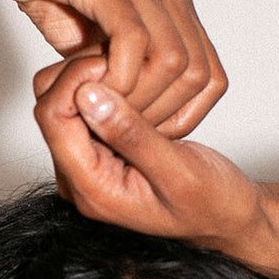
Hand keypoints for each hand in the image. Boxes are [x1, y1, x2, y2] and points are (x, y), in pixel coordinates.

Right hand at [0, 0, 226, 136]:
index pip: (211, 75)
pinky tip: (95, 90)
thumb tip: (138, 111)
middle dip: (163, 114)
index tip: (145, 133)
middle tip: (123, 129)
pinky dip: (119, 76)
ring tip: (107, 112)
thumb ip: (124, 67)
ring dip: (140, 99)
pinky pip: (133, 40)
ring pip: (172, 60)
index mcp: (173, 2)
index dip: (185, 114)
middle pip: (199, 73)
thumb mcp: (97, 39)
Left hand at [33, 56, 278, 268]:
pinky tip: (136, 83)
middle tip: (125, 60)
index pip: (52, 118)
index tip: (112, 61)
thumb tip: (89, 94)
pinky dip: (106, 88)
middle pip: (51, 107)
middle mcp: (78, 179)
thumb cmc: (212, 204)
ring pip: (65, 102)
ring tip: (134, 70)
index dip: (75, 80)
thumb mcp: (180, 172)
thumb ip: (133, 136)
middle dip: (81, 76)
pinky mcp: (98, 151)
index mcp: (92, 190)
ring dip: (94, 79)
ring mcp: (86, 164)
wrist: (228, 218)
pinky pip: (85, 108)